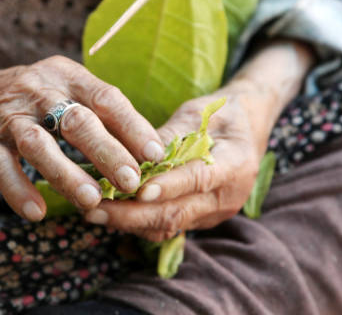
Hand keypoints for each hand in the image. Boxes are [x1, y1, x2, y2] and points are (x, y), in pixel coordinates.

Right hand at [0, 56, 164, 221]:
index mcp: (66, 76)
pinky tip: (35, 213)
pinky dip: (18, 189)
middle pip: (75, 119)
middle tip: (130, 180)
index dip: (131, 125)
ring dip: (66, 173)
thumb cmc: (32, 103)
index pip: (105, 97)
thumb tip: (147, 152)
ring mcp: (8, 114)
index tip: (155, 154)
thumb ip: (97, 114)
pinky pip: (0, 165)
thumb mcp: (64, 92)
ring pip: (38, 144)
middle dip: (105, 151)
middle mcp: (38, 90)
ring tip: (91, 200)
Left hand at [84, 40, 314, 240]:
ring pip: (169, 225)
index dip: (167, 187)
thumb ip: (168, 136)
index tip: (136, 190)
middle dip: (132, 214)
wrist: (248, 128)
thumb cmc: (220, 114)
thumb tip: (132, 154)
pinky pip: (169, 226)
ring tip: (94, 213)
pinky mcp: (201, 219)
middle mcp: (227, 196)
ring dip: (129, 223)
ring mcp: (215, 212)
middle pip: (177, 213)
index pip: (198, 179)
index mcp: (235, 163)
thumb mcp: (196, 113)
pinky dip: (138, 223)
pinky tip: (111, 214)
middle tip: (95, 209)